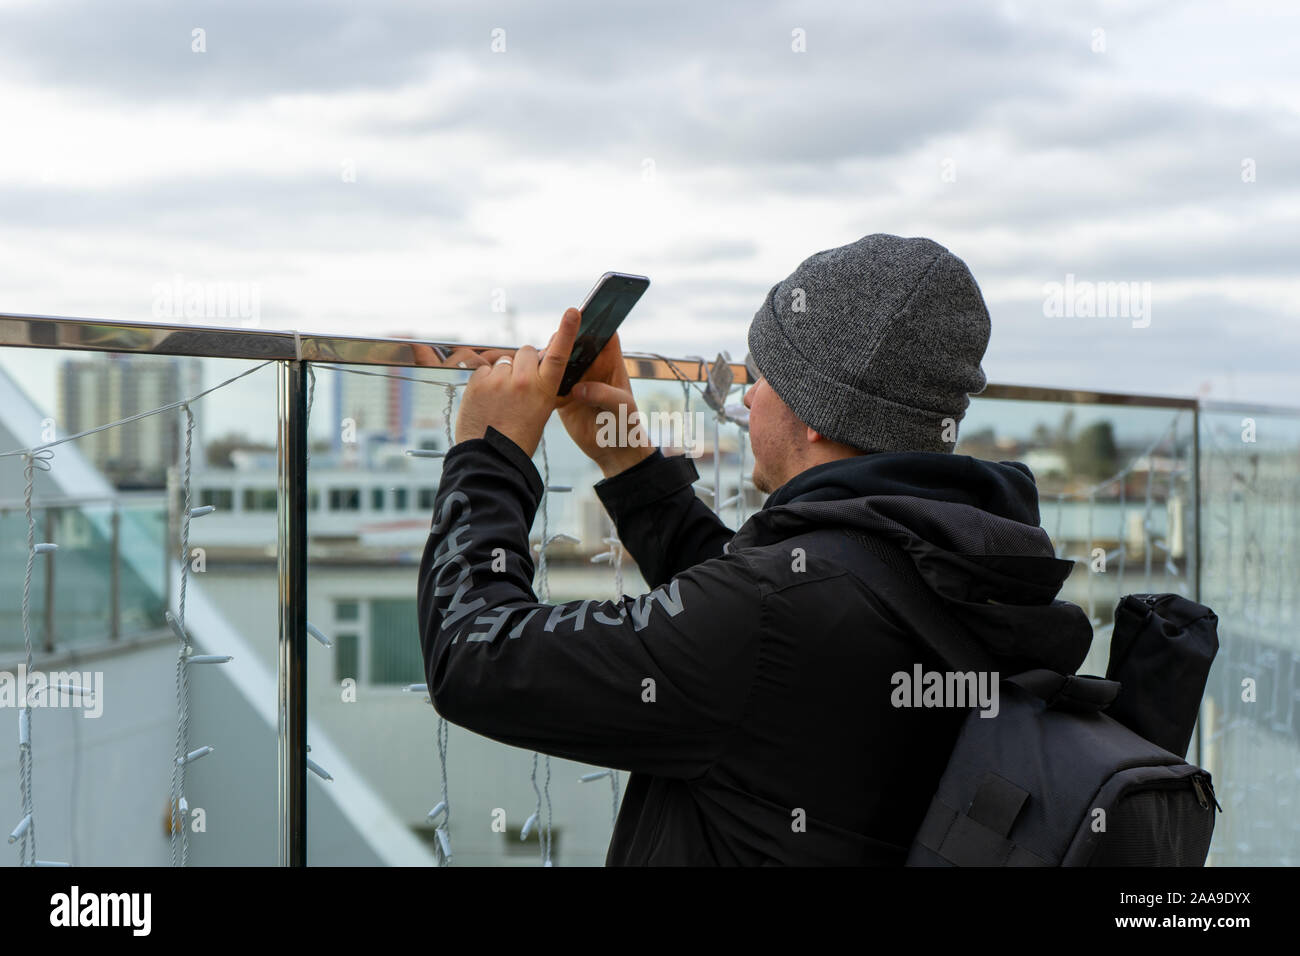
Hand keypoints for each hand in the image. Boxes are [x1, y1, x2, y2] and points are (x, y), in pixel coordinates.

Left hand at [447, 310, 581, 457]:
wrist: (491, 458)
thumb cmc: (518, 438)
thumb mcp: (538, 411)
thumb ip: (536, 385)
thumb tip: (526, 365)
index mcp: (544, 391)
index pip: (558, 355)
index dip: (567, 332)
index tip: (572, 312)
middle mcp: (523, 381)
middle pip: (525, 352)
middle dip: (523, 362)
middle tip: (519, 386)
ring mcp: (499, 381)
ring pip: (504, 362)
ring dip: (503, 374)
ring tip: (500, 400)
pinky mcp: (477, 383)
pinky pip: (484, 370)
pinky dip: (485, 381)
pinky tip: (487, 401)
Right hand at [550, 325, 653, 477]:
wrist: (613, 451)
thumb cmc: (626, 425)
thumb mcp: (622, 408)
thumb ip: (604, 395)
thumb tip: (578, 389)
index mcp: (611, 363)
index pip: (604, 334)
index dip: (595, 322)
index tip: (581, 314)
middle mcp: (591, 368)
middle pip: (576, 343)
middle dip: (565, 338)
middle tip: (555, 342)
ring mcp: (575, 381)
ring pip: (558, 361)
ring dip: (549, 359)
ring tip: (541, 361)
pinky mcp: (561, 397)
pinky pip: (548, 384)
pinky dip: (540, 381)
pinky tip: (533, 382)